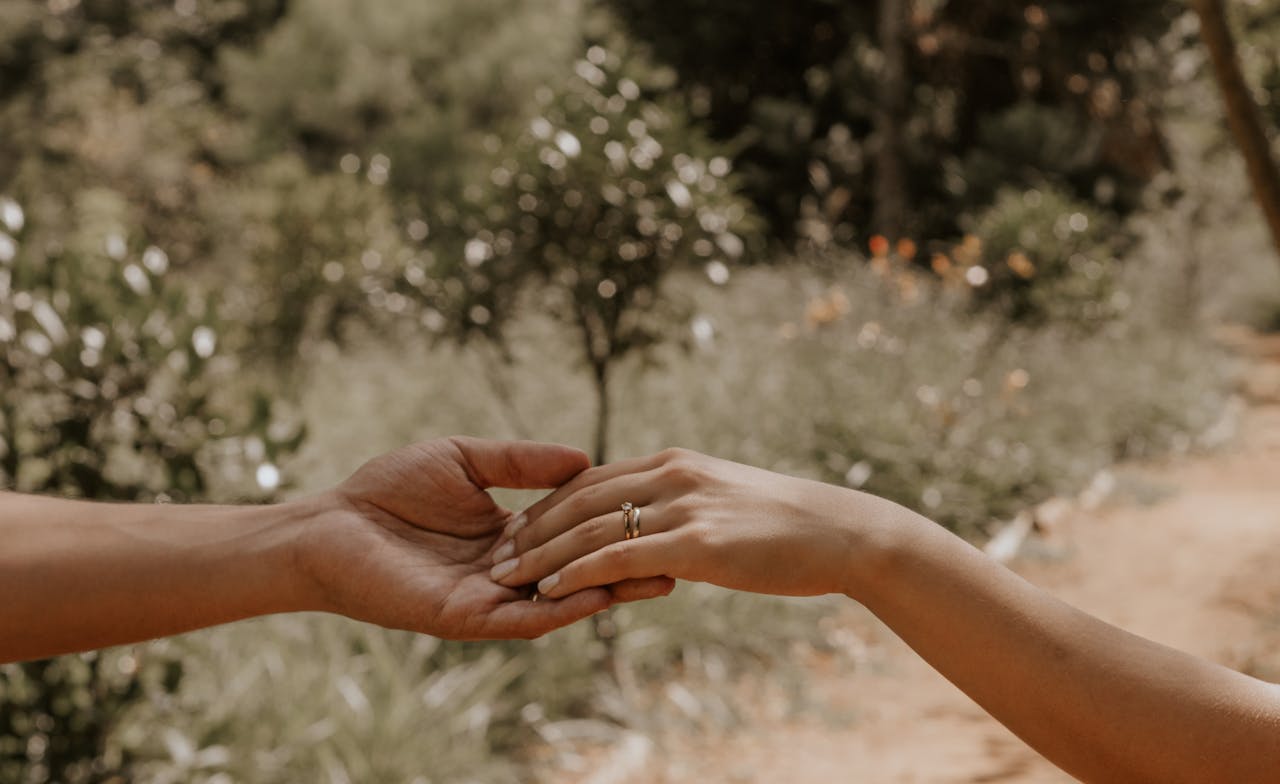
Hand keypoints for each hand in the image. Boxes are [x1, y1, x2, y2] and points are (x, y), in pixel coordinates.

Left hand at [297, 437, 674, 639]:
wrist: (331, 524)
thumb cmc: (388, 489)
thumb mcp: (467, 460)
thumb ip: (522, 462)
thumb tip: (585, 458)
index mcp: (510, 536)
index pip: (574, 535)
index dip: (615, 528)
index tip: (662, 514)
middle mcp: (508, 572)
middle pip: (579, 571)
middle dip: (628, 566)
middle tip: (683, 557)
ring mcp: (491, 599)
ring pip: (562, 600)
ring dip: (610, 591)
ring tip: (661, 579)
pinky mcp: (467, 618)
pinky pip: (525, 617)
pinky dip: (564, 608)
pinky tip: (600, 591)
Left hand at [489, 448, 891, 599]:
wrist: (840, 532)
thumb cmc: (787, 525)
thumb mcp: (725, 501)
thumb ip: (684, 506)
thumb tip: (658, 525)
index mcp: (674, 464)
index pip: (592, 479)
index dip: (548, 504)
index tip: (515, 526)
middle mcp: (671, 476)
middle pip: (579, 498)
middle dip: (532, 526)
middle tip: (493, 552)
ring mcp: (682, 506)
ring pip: (590, 526)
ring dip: (541, 552)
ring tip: (503, 574)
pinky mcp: (695, 543)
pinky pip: (619, 555)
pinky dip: (577, 572)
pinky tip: (549, 589)